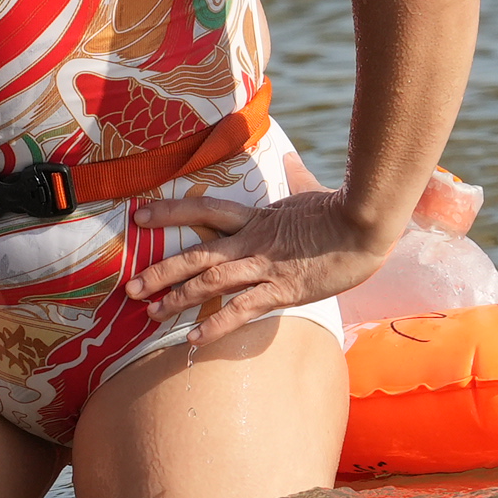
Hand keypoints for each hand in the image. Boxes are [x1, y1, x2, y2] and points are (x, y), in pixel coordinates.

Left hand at [124, 184, 390, 346]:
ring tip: (150, 313)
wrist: (368, 225)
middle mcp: (253, 240)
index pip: (204, 209)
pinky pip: (243, 309)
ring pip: (212, 281)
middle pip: (197, 253)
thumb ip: (294, 179)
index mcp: (256, 217)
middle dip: (160, 271)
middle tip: (130, 287)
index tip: (138, 214)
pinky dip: (216, 324)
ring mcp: (266, 265)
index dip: (170, 211)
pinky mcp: (284, 289)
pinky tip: (194, 339)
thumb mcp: (310, 192)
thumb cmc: (342, 211)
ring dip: (178, 298)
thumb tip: (289, 158)